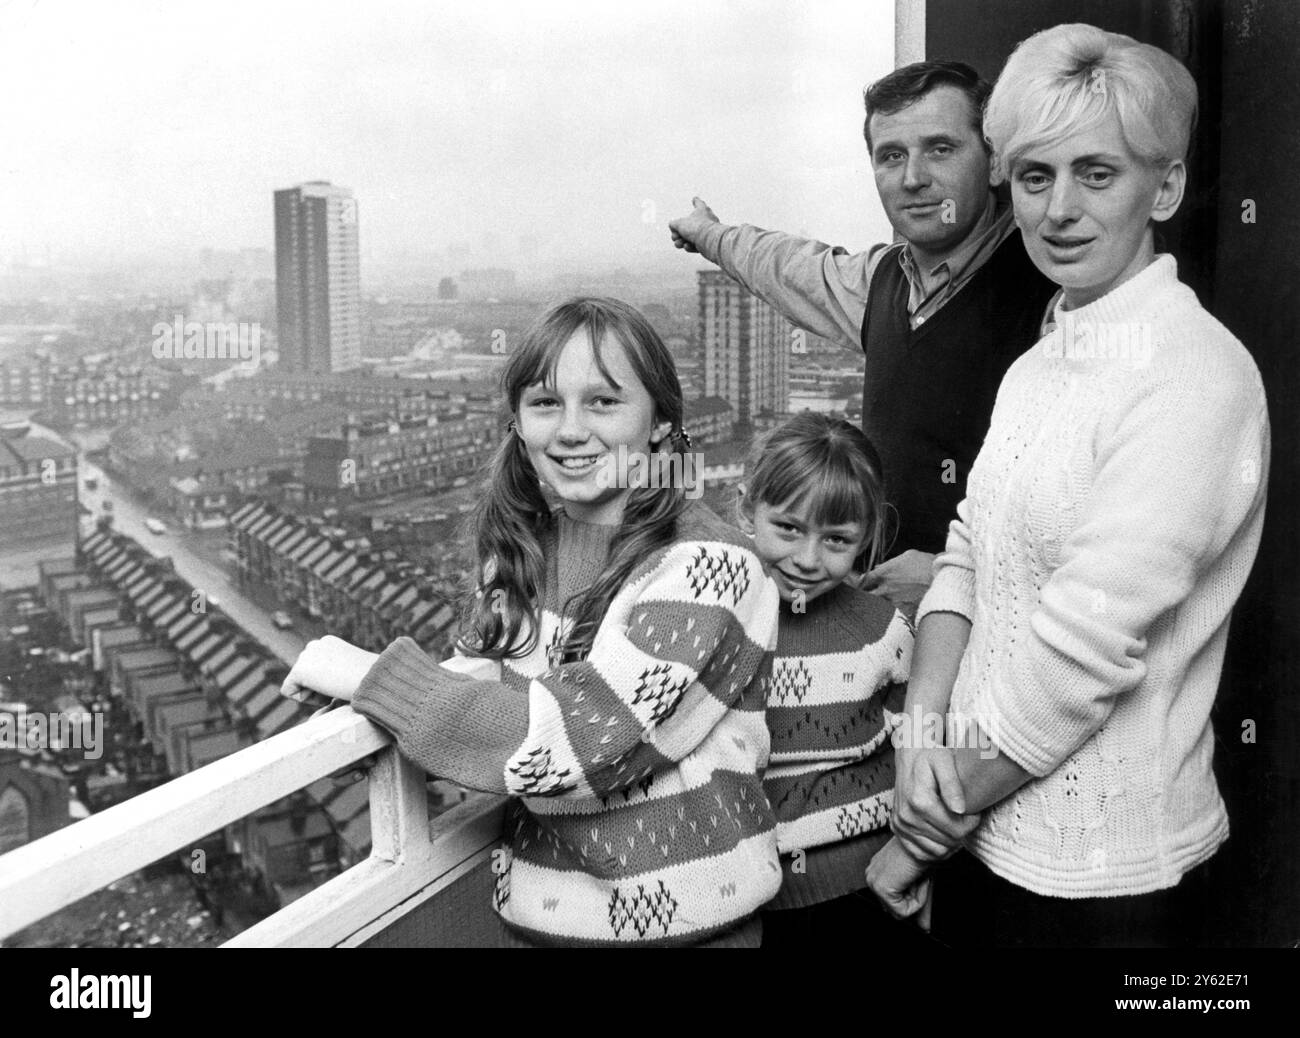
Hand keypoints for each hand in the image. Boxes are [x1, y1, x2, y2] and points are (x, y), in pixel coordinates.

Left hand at [281, 635, 379, 703]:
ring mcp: (306, 655)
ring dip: (313, 693)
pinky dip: (305, 698)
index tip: (344, 683)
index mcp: (329, 644)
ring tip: (335, 688)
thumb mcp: (348, 682)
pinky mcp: (299, 669)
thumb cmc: (371, 683)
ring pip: (297, 683)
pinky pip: (288, 690)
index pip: (314, 669)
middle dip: (318, 688)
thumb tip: (312, 720)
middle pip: (303, 675)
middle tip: (340, 687)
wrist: (374, 679)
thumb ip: (331, 692)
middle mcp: (316, 645)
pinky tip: (325, 691)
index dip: (326, 684)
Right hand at [669, 197, 719, 253]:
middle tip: (674, 236)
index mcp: (703, 211)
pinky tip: (687, 246)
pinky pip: (697, 245)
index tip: (694, 199)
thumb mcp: (679, 223)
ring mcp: (708, 233)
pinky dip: (690, 246)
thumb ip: (674, 224)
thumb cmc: (696, 228)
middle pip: (690, 225)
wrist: (709, 241)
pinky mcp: (709, 244)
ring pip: (692, 237)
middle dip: (679, 232)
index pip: (699, 203)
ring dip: (682, 241)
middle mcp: (708, 220)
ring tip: (678, 243)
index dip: (696, 201)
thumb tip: (673, 226)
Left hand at [863, 550, 934, 618]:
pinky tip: (907, 603)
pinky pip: (897, 610)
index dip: (863, 582)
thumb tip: (880, 567)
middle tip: (874, 593)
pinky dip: (900, 607)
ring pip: (883, 602)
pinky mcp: (904, 610)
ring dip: (886, 600)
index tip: (864, 583)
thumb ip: (891, 562)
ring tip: (897, 596)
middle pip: (869, 595)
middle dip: (870, 594)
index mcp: (885, 572)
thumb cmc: (928, 564)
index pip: (865, 579)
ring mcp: (895, 600)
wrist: (944, 579)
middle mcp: (886, 588)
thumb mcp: (908, 555)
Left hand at [866, 837, 932, 922]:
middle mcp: (872, 876)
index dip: (911, 898)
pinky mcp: (881, 889)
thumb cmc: (925, 853)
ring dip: (917, 898)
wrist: (925, 839)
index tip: (919, 881)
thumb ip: (919, 907)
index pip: (892, 901)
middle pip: (895, 908)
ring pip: (900, 912)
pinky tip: (916, 880)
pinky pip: (903, 912)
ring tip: (917, 876)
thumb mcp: (921, 883)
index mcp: (878, 871)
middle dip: (914, 898)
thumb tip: (924, 930)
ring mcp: (873, 882)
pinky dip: (917, 900)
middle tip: (919, 877)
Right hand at [892, 744, 981, 860]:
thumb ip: (953, 784)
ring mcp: (900, 825)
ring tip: (954, 822)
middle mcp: (907, 817)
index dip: (972, 822)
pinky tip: (942, 831)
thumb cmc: (930, 756)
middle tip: (965, 815)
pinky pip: (923, 853)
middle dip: (962, 831)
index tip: (973, 810)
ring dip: (951, 841)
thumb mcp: (944, 761)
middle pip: (949, 842)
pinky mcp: (897, 830)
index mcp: (919, 802)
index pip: (957, 830)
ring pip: (938, 851)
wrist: (909, 755)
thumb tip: (959, 809)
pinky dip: (937, 848)